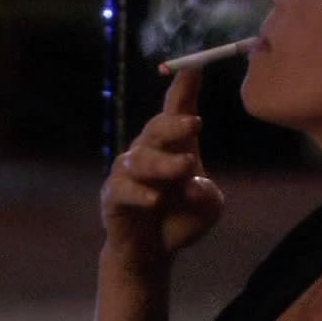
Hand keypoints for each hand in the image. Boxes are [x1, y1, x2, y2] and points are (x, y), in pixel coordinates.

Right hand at [100, 68, 224, 268]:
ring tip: (186, 168)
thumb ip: (206, 195)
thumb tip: (192, 185)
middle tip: (196, 124)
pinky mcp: (113, 197)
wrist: (152, 253)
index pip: (176, 110)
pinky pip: (122, 189)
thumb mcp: (208, 207)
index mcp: (174, 146)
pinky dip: (140, 193)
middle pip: (156, 128)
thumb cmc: (181, 219)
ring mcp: (127, 173)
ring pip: (143, 159)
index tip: (196, 67)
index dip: (184, 87)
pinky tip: (155, 200)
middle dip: (175, 123)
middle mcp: (148, 152)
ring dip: (165, 163)